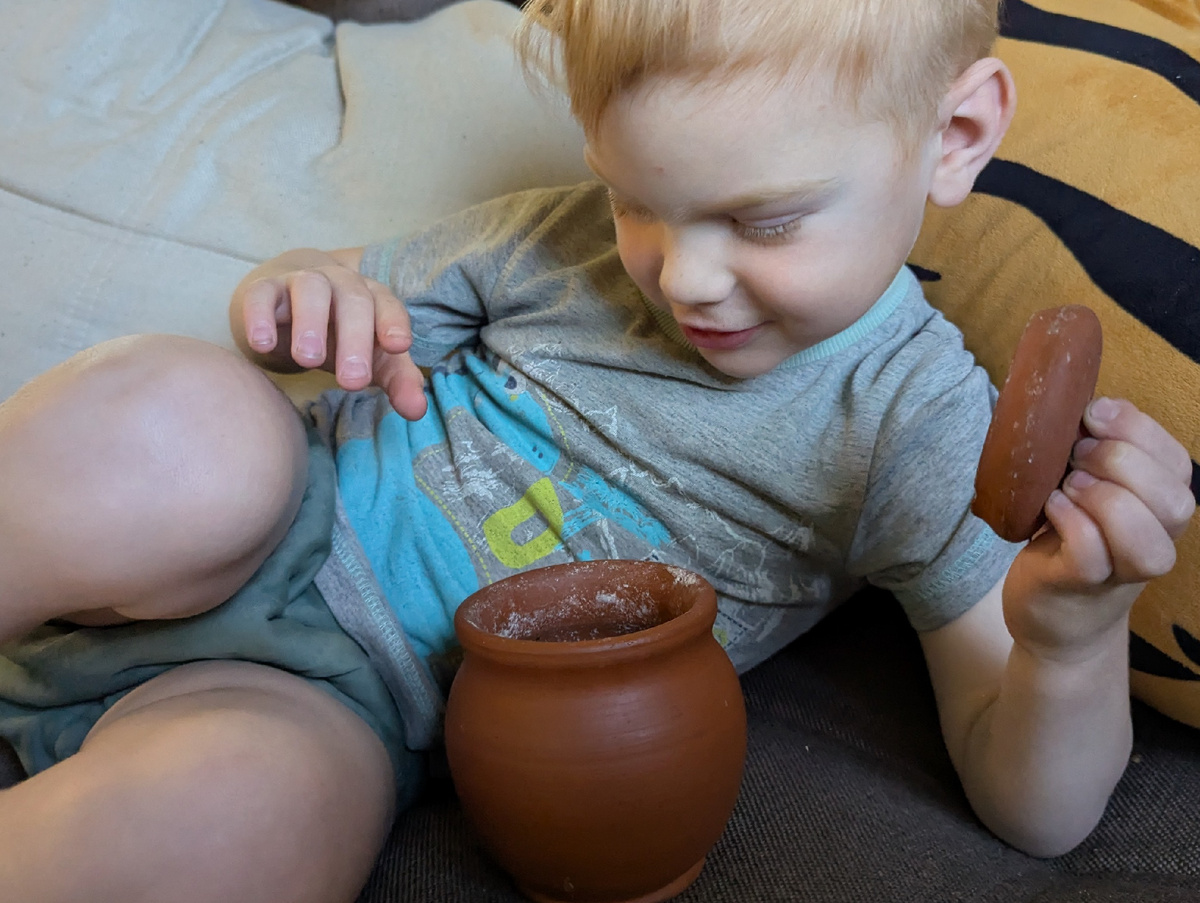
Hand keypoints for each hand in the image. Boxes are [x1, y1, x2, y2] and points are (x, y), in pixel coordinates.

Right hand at [231, 248, 427, 419]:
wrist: (286, 301)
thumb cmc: (338, 333)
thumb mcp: (371, 357)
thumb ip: (397, 380)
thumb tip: (417, 411)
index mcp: (372, 298)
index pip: (388, 304)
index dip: (393, 322)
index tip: (398, 346)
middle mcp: (341, 284)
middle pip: (353, 300)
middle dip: (355, 338)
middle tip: (353, 381)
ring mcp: (301, 282)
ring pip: (310, 289)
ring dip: (311, 322)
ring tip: (308, 360)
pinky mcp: (264, 289)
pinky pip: (262, 295)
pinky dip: (260, 316)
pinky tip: (262, 344)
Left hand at [1003, 397, 1194, 657]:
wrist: (1052, 614)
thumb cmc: (1069, 539)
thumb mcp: (1088, 488)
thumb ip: (1095, 453)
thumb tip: (1073, 400)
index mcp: (1160, 505)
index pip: (1176, 460)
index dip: (1137, 428)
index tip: (1092, 414)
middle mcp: (1156, 539)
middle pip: (1173, 497)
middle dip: (1121, 462)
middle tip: (1075, 456)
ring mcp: (1122, 570)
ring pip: (1145, 536)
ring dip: (1104, 498)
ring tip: (1066, 487)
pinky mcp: (1081, 586)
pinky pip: (1092, 553)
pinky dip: (1072, 523)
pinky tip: (1051, 507)